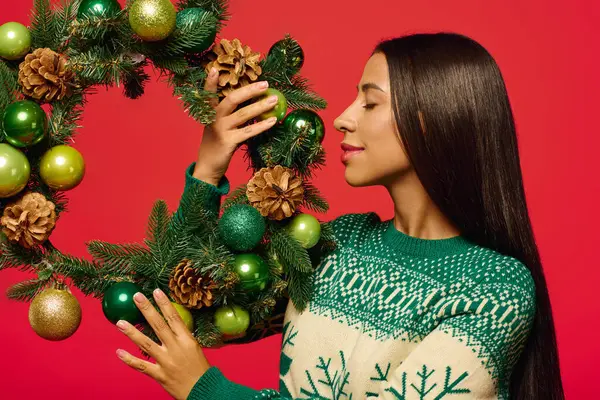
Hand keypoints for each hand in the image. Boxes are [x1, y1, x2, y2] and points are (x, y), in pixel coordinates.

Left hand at [115, 289, 208, 399]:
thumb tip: (172, 323)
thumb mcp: (195, 348)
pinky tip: (118, 352)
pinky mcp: (159, 375)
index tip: (156, 291)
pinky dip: (129, 359)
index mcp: (186, 340)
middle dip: (147, 309)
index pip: (174, 317)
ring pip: (146, 344)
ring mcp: (166, 361)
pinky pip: (141, 366)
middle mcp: (175, 348)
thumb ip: (182, 337)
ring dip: (132, 332)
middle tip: (136, 297)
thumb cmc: (200, 368)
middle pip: (158, 325)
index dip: (164, 304)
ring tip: (120, 322)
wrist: (204, 390)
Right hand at [193, 67, 278, 185]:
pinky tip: (273, 121)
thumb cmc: (216, 143)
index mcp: (209, 113)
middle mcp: (213, 119)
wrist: (208, 167)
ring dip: (261, 106)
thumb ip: (228, 114)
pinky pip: (249, 132)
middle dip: (250, 90)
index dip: (210, 82)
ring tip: (274, 100)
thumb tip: (252, 102)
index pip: (208, 94)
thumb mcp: (217, 126)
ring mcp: (221, 130)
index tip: (214, 69)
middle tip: (265, 84)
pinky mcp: (228, 142)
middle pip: (232, 99)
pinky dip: (262, 125)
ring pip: (243, 114)